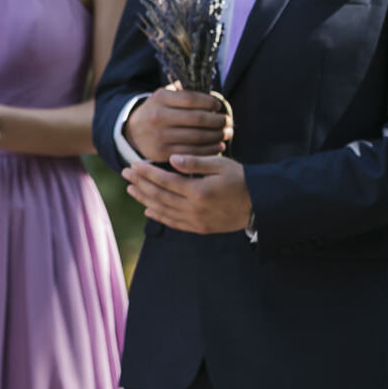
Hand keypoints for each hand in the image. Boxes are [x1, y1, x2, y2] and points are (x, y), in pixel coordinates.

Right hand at [123, 83, 230, 162]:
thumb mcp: (162, 96)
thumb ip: (182, 91)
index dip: (209, 102)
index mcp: (160, 99)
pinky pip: (193, 152)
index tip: (218, 106)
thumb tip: (206, 88)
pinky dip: (210, 150)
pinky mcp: (163, 152)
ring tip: (226, 133)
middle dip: (218, 120)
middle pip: (197, 119)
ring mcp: (160, 136)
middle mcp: (158, 116)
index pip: (191, 99)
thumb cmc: (157, 111)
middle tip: (227, 121)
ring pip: (198, 137)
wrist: (133, 132)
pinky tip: (218, 145)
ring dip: (217, 135)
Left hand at [123, 154, 250, 233]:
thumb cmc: (242, 179)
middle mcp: (194, 209)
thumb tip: (171, 159)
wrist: (262, 204)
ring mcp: (197, 221)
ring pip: (163, 210)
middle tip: (125, 173)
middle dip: (140, 184)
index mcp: (198, 191)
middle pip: (159, 195)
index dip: (146, 172)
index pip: (164, 180)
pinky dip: (159, 216)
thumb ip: (195, 162)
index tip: (133, 164)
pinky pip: (174, 223)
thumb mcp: (221, 165)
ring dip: (144, 199)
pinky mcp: (201, 228)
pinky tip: (148, 209)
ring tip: (130, 189)